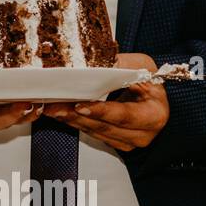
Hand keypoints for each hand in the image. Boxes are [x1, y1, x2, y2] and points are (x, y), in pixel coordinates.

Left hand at [42, 53, 168, 151]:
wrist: (150, 91)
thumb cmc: (147, 79)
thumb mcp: (141, 66)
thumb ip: (120, 66)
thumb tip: (92, 63)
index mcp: (154, 115)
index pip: (125, 115)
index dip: (101, 111)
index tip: (80, 105)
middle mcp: (142, 133)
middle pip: (104, 127)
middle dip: (76, 116)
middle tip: (54, 106)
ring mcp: (128, 141)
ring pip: (94, 131)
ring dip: (71, 119)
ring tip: (51, 107)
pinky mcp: (115, 142)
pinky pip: (91, 133)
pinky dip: (74, 121)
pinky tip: (60, 111)